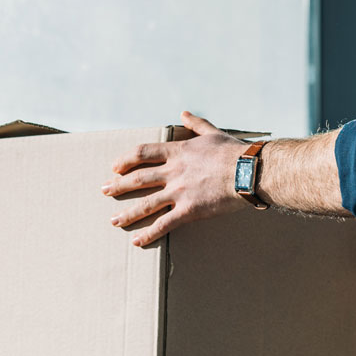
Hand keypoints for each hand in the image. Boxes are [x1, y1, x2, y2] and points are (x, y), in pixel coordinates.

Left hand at [100, 111, 249, 245]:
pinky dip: (149, 233)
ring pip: (146, 204)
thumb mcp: (214, 133)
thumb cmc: (235, 152)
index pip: (143, 153)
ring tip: (113, 220)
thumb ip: (197, 124)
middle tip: (105, 190)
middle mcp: (174, 171)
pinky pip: (164, 224)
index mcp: (178, 151)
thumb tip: (184, 114)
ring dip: (127, 213)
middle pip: (138, 178)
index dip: (126, 160)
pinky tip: (137, 240)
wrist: (250, 171)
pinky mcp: (189, 210)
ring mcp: (179, 191)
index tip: (115, 167)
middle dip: (118, 186)